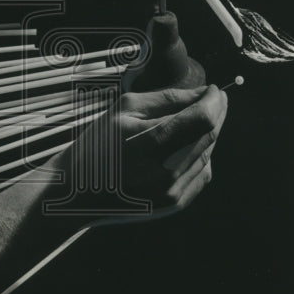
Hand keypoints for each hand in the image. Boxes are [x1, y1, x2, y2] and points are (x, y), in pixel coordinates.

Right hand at [50, 83, 226, 224]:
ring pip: (208, 153)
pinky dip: (200, 154)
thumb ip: (167, 98)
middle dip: (216, 112)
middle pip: (208, 136)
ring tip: (196, 119)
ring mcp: (171, 192)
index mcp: (145, 143)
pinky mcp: (174, 204)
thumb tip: (205, 93)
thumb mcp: (124, 109)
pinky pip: (202, 172)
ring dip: (208, 133)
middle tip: (214, 98)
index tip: (214, 89)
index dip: (214, 101)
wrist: (76, 192)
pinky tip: (186, 144)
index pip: (201, 119)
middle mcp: (163, 173)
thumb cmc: (98, 143)